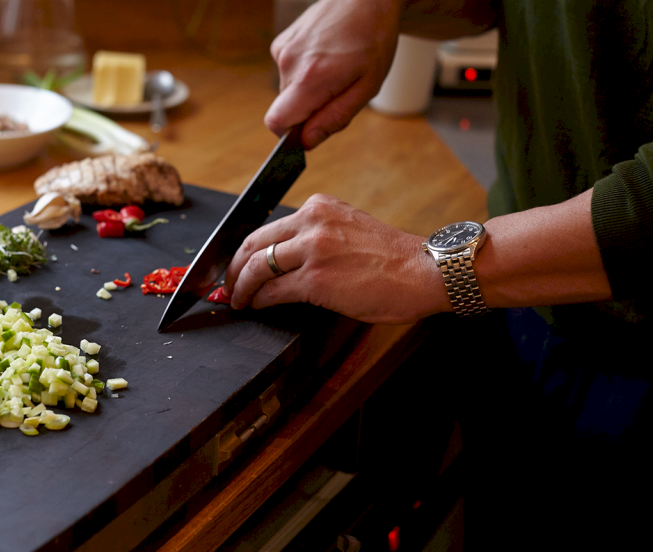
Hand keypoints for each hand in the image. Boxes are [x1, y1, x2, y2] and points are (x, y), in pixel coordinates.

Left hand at [222, 194, 449, 323]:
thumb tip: (285, 258)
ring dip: (241, 287)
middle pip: (254, 243)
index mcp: (319, 207)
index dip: (248, 249)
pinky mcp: (315, 280)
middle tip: (228, 283)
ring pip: (258, 267)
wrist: (425, 271)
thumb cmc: (393, 258)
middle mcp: (312, 222)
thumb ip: (318, 234)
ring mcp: (312, 250)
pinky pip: (273, 291)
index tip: (239, 263)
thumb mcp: (349, 228)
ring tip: (237, 299)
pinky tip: (256, 306)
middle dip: (235, 267)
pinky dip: (259, 300)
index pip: (269, 227)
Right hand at [266, 0, 402, 148]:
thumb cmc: (373, 39)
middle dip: (308, 110)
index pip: (277, 123)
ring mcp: (283, 50)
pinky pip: (287, 71)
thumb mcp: (367, 87)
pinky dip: (303, 71)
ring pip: (288, 90)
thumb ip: (335, 117)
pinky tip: (324, 56)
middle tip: (338, 90)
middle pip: (286, 109)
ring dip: (308, 89)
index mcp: (310, 79)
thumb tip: (307, 141)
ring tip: (334, 68)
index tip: (311, 128)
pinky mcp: (281, 42)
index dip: (291, 134)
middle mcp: (289, 64)